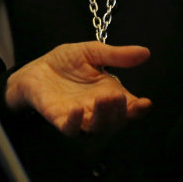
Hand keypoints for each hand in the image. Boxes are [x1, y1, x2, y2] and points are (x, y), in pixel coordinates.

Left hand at [4, 41, 151, 136]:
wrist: (36, 67)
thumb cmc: (66, 62)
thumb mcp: (92, 52)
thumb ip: (116, 55)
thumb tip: (145, 52)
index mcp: (110, 95)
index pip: (130, 108)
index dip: (139, 109)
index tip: (145, 103)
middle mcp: (98, 110)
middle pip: (115, 121)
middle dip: (119, 111)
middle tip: (117, 96)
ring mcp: (80, 117)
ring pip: (96, 127)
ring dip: (102, 117)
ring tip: (103, 99)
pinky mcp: (60, 120)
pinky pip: (70, 128)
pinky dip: (75, 122)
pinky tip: (77, 109)